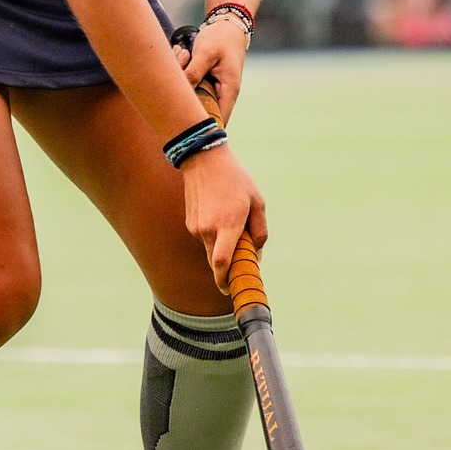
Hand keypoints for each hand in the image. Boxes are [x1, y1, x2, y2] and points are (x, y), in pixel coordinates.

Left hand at [174, 20, 246, 123]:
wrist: (227, 25)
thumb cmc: (220, 38)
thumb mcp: (206, 53)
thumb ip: (194, 72)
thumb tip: (182, 92)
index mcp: (229, 90)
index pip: (218, 119)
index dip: (203, 126)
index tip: (184, 127)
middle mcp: (223, 94)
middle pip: (203, 111)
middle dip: (187, 103)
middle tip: (174, 87)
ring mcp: (214, 90)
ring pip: (195, 99)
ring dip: (184, 87)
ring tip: (182, 59)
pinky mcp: (206, 83)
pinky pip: (192, 88)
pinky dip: (184, 78)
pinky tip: (182, 58)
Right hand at [180, 146, 267, 294]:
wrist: (203, 160)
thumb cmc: (235, 180)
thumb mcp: (257, 202)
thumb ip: (260, 231)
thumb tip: (257, 255)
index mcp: (228, 224)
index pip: (221, 262)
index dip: (225, 280)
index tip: (230, 289)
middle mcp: (209, 228)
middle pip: (215, 262)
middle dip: (227, 268)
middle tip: (240, 263)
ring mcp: (196, 226)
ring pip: (210, 249)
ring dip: (222, 246)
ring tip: (232, 222)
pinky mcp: (190, 222)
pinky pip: (204, 237)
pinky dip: (214, 235)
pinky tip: (219, 214)